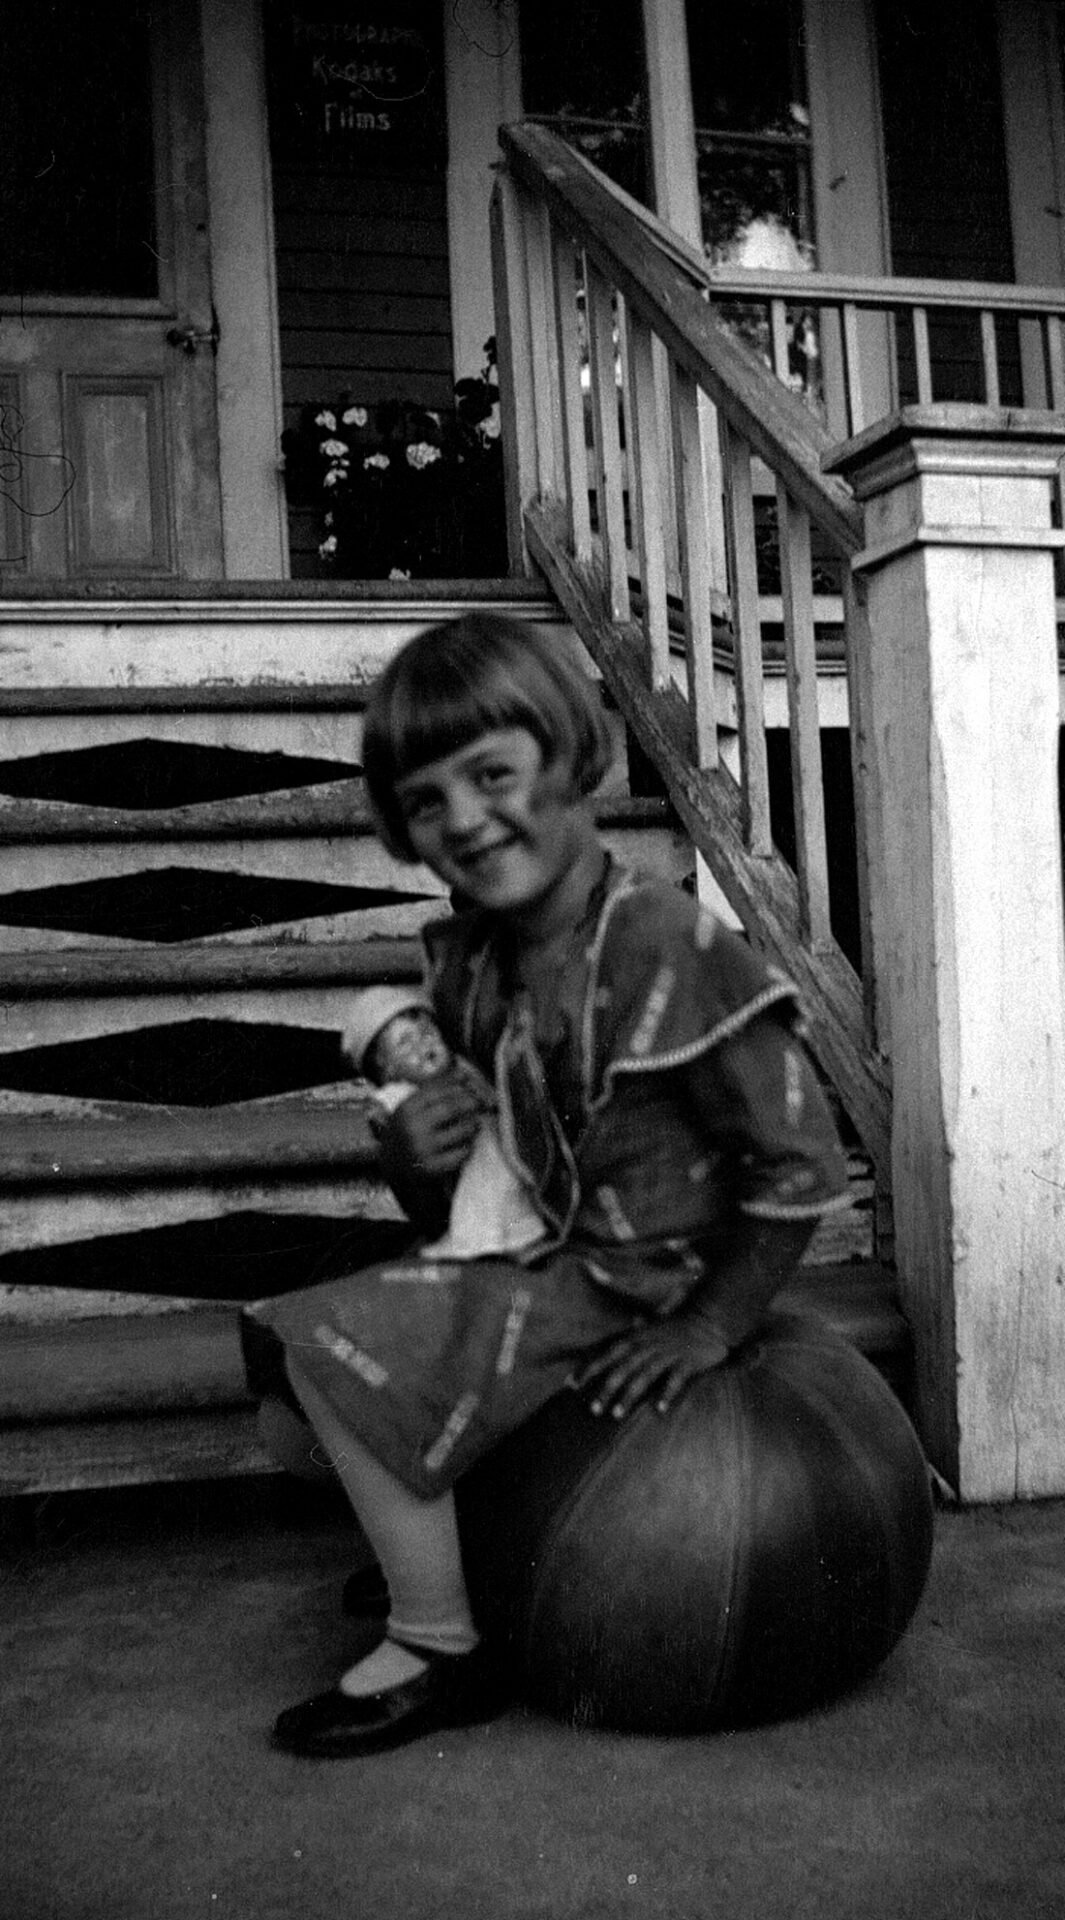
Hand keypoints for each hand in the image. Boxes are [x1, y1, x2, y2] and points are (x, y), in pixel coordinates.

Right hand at [376, 1074, 482, 1181]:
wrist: (392, 1166)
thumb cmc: (408, 1131)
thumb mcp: (413, 1108)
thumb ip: (435, 1090)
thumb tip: (463, 1074)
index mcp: (407, 1109)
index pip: (439, 1090)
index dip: (458, 1087)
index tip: (470, 1087)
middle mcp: (413, 1127)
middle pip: (451, 1108)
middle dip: (471, 1103)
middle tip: (479, 1104)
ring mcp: (423, 1148)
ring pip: (461, 1130)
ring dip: (473, 1125)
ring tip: (475, 1124)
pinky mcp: (432, 1167)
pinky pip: (462, 1153)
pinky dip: (468, 1146)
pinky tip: (467, 1144)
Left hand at [573, 1316, 730, 1420]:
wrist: (707, 1317)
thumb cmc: (673, 1326)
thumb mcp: (646, 1328)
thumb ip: (627, 1339)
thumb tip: (601, 1350)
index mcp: (635, 1338)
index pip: (605, 1353)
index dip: (588, 1368)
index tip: (571, 1385)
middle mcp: (647, 1346)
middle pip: (622, 1369)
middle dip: (606, 1389)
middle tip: (593, 1409)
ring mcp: (667, 1354)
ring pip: (644, 1376)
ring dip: (629, 1395)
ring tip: (616, 1414)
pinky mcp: (687, 1362)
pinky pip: (675, 1379)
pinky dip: (666, 1393)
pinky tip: (659, 1409)